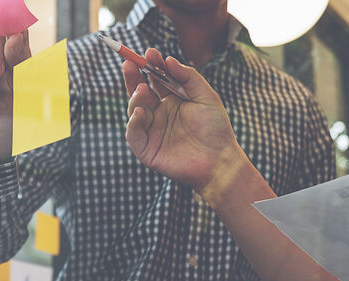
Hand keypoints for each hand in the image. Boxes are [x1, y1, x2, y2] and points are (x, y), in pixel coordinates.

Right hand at [122, 51, 247, 193]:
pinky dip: (133, 122)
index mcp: (171, 101)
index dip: (150, 66)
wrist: (220, 160)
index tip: (149, 53)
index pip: (154, 80)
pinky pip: (133, 134)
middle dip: (132, 77)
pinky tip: (140, 112)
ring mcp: (151, 131)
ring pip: (134, 110)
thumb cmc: (215, 128)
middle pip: (138, 92)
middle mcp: (158, 114)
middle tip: (129, 62)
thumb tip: (168, 59)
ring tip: (142, 90)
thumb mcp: (206, 95)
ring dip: (135, 98)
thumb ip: (188, 76)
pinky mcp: (146, 150)